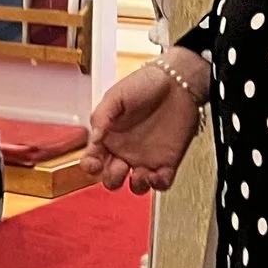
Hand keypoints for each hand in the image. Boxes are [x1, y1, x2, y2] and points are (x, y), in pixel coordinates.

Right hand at [80, 51, 208, 194]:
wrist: (177, 81)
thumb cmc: (146, 83)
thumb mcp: (115, 95)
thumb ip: (101, 116)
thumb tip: (94, 138)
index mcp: (110, 137)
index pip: (93, 160)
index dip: (90, 166)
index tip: (93, 164)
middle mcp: (125, 150)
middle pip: (111, 178)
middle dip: (112, 178)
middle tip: (119, 165)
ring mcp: (146, 157)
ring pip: (136, 186)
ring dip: (135, 185)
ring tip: (139, 174)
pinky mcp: (167, 161)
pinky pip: (161, 183)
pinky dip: (158, 184)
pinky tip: (156, 174)